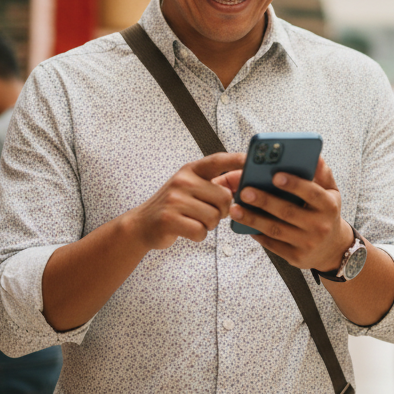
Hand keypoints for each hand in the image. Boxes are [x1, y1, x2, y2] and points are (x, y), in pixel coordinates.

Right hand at [128, 152, 242, 251]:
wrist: (141, 224)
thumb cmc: (174, 206)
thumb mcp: (191, 187)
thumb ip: (216, 183)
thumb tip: (245, 181)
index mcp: (191, 170)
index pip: (218, 161)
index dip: (237, 159)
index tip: (252, 159)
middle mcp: (182, 181)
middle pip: (224, 198)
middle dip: (222, 211)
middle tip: (207, 212)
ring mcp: (174, 199)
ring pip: (214, 217)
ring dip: (209, 224)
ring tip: (194, 220)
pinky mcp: (169, 219)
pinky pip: (201, 231)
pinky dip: (199, 235)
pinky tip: (188, 229)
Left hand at [230, 156, 351, 270]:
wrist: (332, 249)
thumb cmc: (326, 213)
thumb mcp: (331, 193)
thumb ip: (322, 173)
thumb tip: (314, 156)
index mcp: (329, 206)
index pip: (312, 193)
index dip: (294, 184)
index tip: (275, 175)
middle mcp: (320, 226)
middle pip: (288, 212)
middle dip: (265, 201)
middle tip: (245, 191)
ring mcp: (307, 244)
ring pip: (276, 230)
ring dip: (253, 219)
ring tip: (235, 209)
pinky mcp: (295, 257)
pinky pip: (272, 245)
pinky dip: (257, 234)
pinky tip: (244, 224)